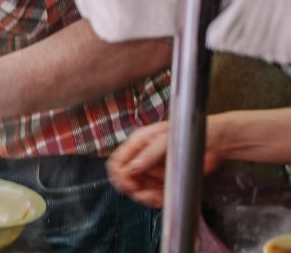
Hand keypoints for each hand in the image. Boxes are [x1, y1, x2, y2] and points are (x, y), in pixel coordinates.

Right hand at [107, 120, 222, 207]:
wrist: (215, 141)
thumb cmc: (189, 132)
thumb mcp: (165, 140)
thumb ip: (146, 154)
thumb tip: (129, 169)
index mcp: (138, 143)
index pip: (117, 161)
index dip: (119, 175)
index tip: (129, 185)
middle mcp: (142, 157)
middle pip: (126, 179)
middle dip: (134, 189)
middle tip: (146, 194)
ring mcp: (153, 170)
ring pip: (138, 189)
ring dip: (146, 196)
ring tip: (158, 197)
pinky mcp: (164, 180)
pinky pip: (153, 194)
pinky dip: (156, 199)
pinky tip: (163, 197)